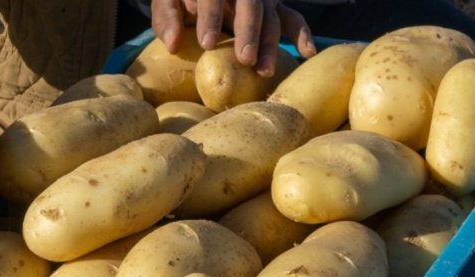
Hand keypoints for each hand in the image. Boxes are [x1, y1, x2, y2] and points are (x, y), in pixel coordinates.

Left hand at [151, 0, 315, 76]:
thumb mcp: (167, 1)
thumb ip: (167, 16)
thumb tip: (172, 43)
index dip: (211, 17)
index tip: (207, 43)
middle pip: (250, 5)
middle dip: (248, 31)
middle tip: (244, 58)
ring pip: (271, 17)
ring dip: (270, 44)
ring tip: (264, 71)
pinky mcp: (273, 9)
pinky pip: (292, 19)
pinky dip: (301, 34)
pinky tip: (308, 53)